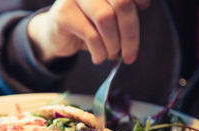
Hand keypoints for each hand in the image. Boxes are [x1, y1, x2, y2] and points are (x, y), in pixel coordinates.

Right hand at [27, 0, 150, 64]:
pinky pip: (91, 34)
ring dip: (113, 44)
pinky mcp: (63, 13)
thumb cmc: (87, 26)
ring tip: (111, 55)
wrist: (55, 36)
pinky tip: (98, 58)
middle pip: (122, 3)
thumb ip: (124, 10)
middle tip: (130, 55)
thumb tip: (144, 7)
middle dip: (130, 33)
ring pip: (106, 19)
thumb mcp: (109, 17)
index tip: (143, 8)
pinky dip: (99, 52)